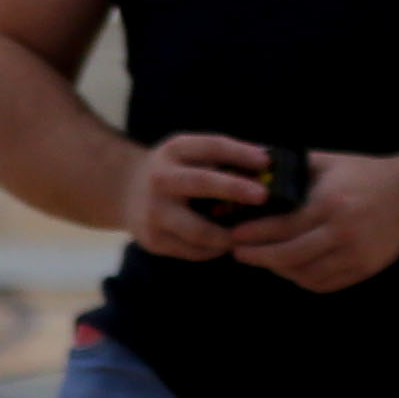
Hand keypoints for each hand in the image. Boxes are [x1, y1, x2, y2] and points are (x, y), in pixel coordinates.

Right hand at [119, 133, 271, 260]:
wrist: (125, 192)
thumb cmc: (177, 171)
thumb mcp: (191, 153)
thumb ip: (224, 158)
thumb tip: (273, 167)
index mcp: (174, 151)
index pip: (212, 147)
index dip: (240, 153)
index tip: (267, 161)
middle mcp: (160, 179)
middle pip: (200, 182)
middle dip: (234, 188)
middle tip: (263, 196)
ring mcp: (153, 212)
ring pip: (199, 229)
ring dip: (230, 233)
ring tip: (251, 233)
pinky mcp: (153, 240)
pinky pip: (193, 250)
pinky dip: (216, 248)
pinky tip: (227, 243)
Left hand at [225, 148, 398, 293]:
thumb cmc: (365, 175)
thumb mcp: (329, 164)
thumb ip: (291, 169)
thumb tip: (249, 174)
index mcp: (330, 203)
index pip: (281, 226)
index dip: (252, 234)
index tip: (233, 235)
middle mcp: (342, 231)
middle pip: (288, 256)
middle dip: (258, 257)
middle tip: (239, 253)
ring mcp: (355, 253)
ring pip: (304, 274)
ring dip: (279, 269)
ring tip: (265, 259)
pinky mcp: (365, 268)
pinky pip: (324, 283)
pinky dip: (302, 278)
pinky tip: (291, 268)